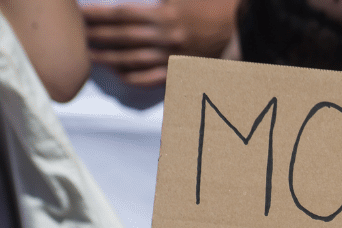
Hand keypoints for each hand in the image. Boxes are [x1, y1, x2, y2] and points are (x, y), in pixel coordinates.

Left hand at [82, 1, 235, 86]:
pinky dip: (133, 78)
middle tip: (77, 35)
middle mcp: (167, 37)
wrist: (236, 27)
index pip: (122, 14)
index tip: (80, 14)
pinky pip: (152, 79)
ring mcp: (173, 57)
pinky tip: (118, 74)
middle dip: (97, 35)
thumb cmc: (207, 5)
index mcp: (165, 15)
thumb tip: (124, 4)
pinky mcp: (181, 70)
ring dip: (109, 58)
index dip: (98, 15)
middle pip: (123, 37)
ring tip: (90, 56)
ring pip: (134, 60)